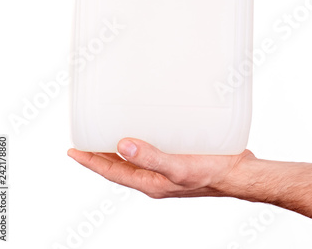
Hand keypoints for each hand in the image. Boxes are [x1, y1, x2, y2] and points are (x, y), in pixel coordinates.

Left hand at [67, 138, 254, 198]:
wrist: (238, 173)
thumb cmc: (211, 174)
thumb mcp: (177, 168)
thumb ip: (150, 157)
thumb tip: (121, 145)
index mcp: (150, 182)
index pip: (112, 172)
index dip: (91, 161)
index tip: (73, 151)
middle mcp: (154, 177)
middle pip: (119, 166)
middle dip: (100, 155)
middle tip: (85, 140)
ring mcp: (165, 169)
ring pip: (134, 159)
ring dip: (118, 149)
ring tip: (107, 133)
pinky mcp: (177, 158)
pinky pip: (151, 150)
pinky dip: (141, 141)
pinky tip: (145, 128)